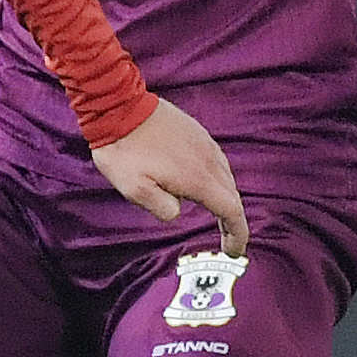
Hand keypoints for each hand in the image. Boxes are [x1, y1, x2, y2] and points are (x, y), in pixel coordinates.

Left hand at [90, 98, 248, 256]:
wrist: (118, 106)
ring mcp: (204, 142)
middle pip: (232, 194)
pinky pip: (217, 160)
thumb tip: (177, 212)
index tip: (235, 249)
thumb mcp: (135, 189)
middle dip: (233, 219)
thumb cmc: (123, 150)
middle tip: (228, 239)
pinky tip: (206, 181)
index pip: (230, 210)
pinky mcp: (196, 131)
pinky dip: (219, 178)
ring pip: (227, 176)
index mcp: (196, 178)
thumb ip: (162, 208)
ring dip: (227, 198)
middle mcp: (207, 159)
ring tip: (219, 214)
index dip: (237, 233)